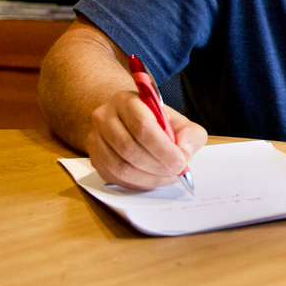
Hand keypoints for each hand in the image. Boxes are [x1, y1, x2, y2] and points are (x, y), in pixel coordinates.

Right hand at [85, 90, 207, 190]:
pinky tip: (152, 179)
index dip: (163, 148)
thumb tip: (184, 153)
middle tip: (176, 172)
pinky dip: (137, 183)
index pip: (142, 126)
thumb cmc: (156, 121)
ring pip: (120, 166)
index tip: (180, 162)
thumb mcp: (179, 121)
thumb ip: (190, 134)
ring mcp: (95, 139)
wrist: (127, 120)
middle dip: (157, 165)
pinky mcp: (95, 159)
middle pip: (129, 148)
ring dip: (148, 177)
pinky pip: (114, 177)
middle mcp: (105, 118)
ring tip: (167, 177)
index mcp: (127, 101)